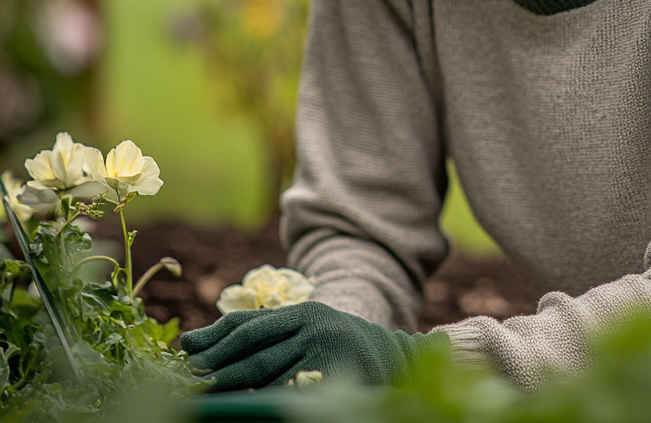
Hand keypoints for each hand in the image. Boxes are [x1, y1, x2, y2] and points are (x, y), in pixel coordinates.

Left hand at [180, 301, 444, 390]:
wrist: (395, 360)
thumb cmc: (334, 347)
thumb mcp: (301, 330)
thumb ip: (256, 333)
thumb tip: (190, 341)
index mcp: (303, 312)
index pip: (248, 326)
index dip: (214, 341)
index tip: (185, 355)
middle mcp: (315, 328)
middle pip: (254, 352)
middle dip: (217, 369)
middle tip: (185, 385)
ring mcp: (327, 354)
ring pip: (269, 377)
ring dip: (233, 391)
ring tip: (204, 401)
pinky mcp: (335, 381)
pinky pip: (290, 395)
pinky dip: (265, 403)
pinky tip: (245, 408)